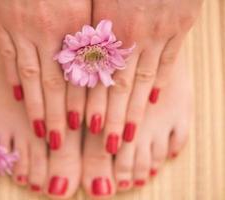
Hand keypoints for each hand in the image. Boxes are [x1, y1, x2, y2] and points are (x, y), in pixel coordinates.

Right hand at [0, 0, 90, 148]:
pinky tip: (19, 99)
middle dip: (60, 115)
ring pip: (30, 76)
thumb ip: (94, 26)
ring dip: (36, 107)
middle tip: (62, 142)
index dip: (85, 102)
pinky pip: (7, 56)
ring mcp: (21, 27)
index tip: (89, 126)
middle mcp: (48, 31)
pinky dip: (12, 80)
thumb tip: (105, 56)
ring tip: (42, 131)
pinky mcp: (1, 21)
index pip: (81, 72)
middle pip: (55, 82)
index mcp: (75, 23)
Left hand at [90, 0, 201, 152]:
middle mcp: (129, 35)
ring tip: (128, 136)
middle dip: (112, 118)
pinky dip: (160, 83)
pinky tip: (153, 102)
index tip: (84, 128)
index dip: (90, 104)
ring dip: (134, 111)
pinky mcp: (181, 25)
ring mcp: (158, 32)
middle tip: (107, 145)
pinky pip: (169, 60)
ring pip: (143, 81)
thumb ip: (83, 24)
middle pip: (117, 86)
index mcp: (103, 25)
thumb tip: (72, 52)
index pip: (94, 76)